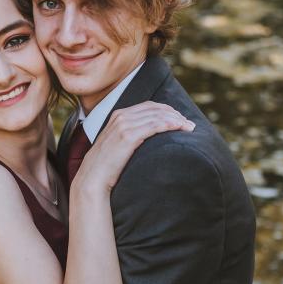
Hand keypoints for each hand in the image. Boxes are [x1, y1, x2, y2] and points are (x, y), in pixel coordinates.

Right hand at [76, 102, 193, 192]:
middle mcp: (121, 116)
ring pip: (158, 116)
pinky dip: (170, 125)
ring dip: (177, 120)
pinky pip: (155, 125)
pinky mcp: (128, 136)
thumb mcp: (117, 144)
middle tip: (188, 124)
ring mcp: (124, 125)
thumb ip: (130, 135)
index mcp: (118, 115)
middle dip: (175, 114)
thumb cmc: (107, 165)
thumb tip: (148, 137)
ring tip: (189, 127)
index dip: (167, 110)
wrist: (93, 177)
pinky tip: (180, 128)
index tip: (179, 119)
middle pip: (155, 108)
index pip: (148, 106)